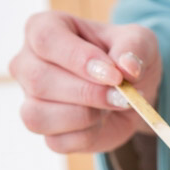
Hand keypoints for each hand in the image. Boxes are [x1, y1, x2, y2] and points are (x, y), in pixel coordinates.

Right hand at [9, 11, 161, 152]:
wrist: (133, 91)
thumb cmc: (127, 58)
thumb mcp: (141, 42)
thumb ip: (135, 48)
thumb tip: (127, 67)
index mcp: (45, 28)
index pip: (46, 39)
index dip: (80, 59)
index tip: (114, 75)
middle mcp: (28, 63)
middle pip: (39, 80)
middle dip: (89, 93)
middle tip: (123, 96)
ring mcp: (31, 99)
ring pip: (38, 115)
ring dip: (85, 116)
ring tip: (111, 106)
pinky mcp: (45, 130)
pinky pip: (56, 141)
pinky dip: (88, 136)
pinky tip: (102, 121)